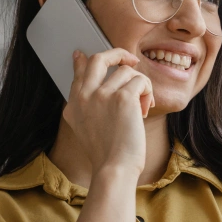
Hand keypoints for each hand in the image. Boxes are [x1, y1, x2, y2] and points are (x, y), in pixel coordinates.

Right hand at [64, 47, 154, 175]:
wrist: (114, 168)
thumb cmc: (106, 154)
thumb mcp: (84, 128)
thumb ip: (84, 106)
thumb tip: (90, 90)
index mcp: (74, 104)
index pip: (79, 72)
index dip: (83, 60)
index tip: (82, 55)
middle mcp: (85, 95)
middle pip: (99, 59)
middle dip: (118, 54)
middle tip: (131, 60)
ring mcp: (102, 94)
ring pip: (127, 72)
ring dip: (140, 86)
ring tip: (142, 106)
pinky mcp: (122, 97)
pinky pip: (140, 81)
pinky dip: (147, 93)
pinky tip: (145, 109)